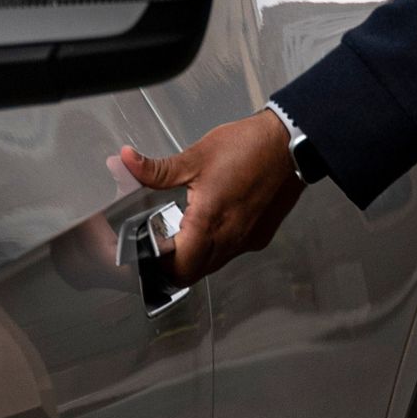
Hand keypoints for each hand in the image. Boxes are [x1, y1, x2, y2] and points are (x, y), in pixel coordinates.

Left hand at [120, 110, 304, 283]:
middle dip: (174, 266)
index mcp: (209, 222)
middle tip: (160, 246)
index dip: (157, 266)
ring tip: (184, 233)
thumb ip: (157, 169)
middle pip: (194, 273)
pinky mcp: (261, 236)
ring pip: (214, 266)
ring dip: (196, 258)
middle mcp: (230, 239)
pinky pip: (233, 253)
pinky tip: (214, 224)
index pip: (177, 268)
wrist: (291, 144)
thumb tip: (125, 162)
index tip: (146, 252)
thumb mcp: (196, 157)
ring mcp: (248, 240)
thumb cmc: (248, 148)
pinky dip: (218, 248)